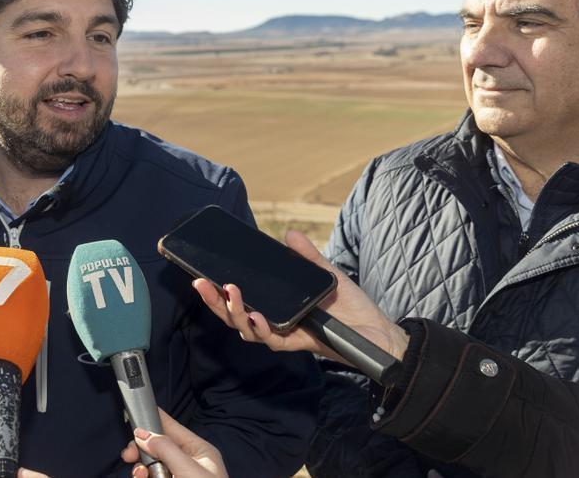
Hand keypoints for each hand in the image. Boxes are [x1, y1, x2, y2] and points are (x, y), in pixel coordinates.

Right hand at [121, 409, 226, 477]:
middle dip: (142, 450)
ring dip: (142, 468)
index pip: (173, 428)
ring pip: (151, 466)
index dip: (154, 420)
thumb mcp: (188, 469)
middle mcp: (188, 463)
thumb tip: (142, 435)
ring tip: (141, 475)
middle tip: (129, 455)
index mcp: (199, 451)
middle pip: (158, 448)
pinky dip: (144, 477)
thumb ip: (165, 449)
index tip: (134, 415)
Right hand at [193, 230, 409, 363]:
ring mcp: (285, 333)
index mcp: (277, 304)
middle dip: (215, 301)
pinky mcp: (298, 343)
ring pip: (247, 329)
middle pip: (235, 315)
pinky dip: (262, 329)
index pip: (240, 298)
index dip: (218, 290)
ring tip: (229, 292)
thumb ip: (307, 256)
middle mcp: (275, 320)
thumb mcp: (327, 273)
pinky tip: (255, 317)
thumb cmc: (352, 305)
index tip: (202, 275)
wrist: (378, 331)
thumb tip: (288, 234)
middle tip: (200, 283)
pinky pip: (272, 341)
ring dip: (234, 312)